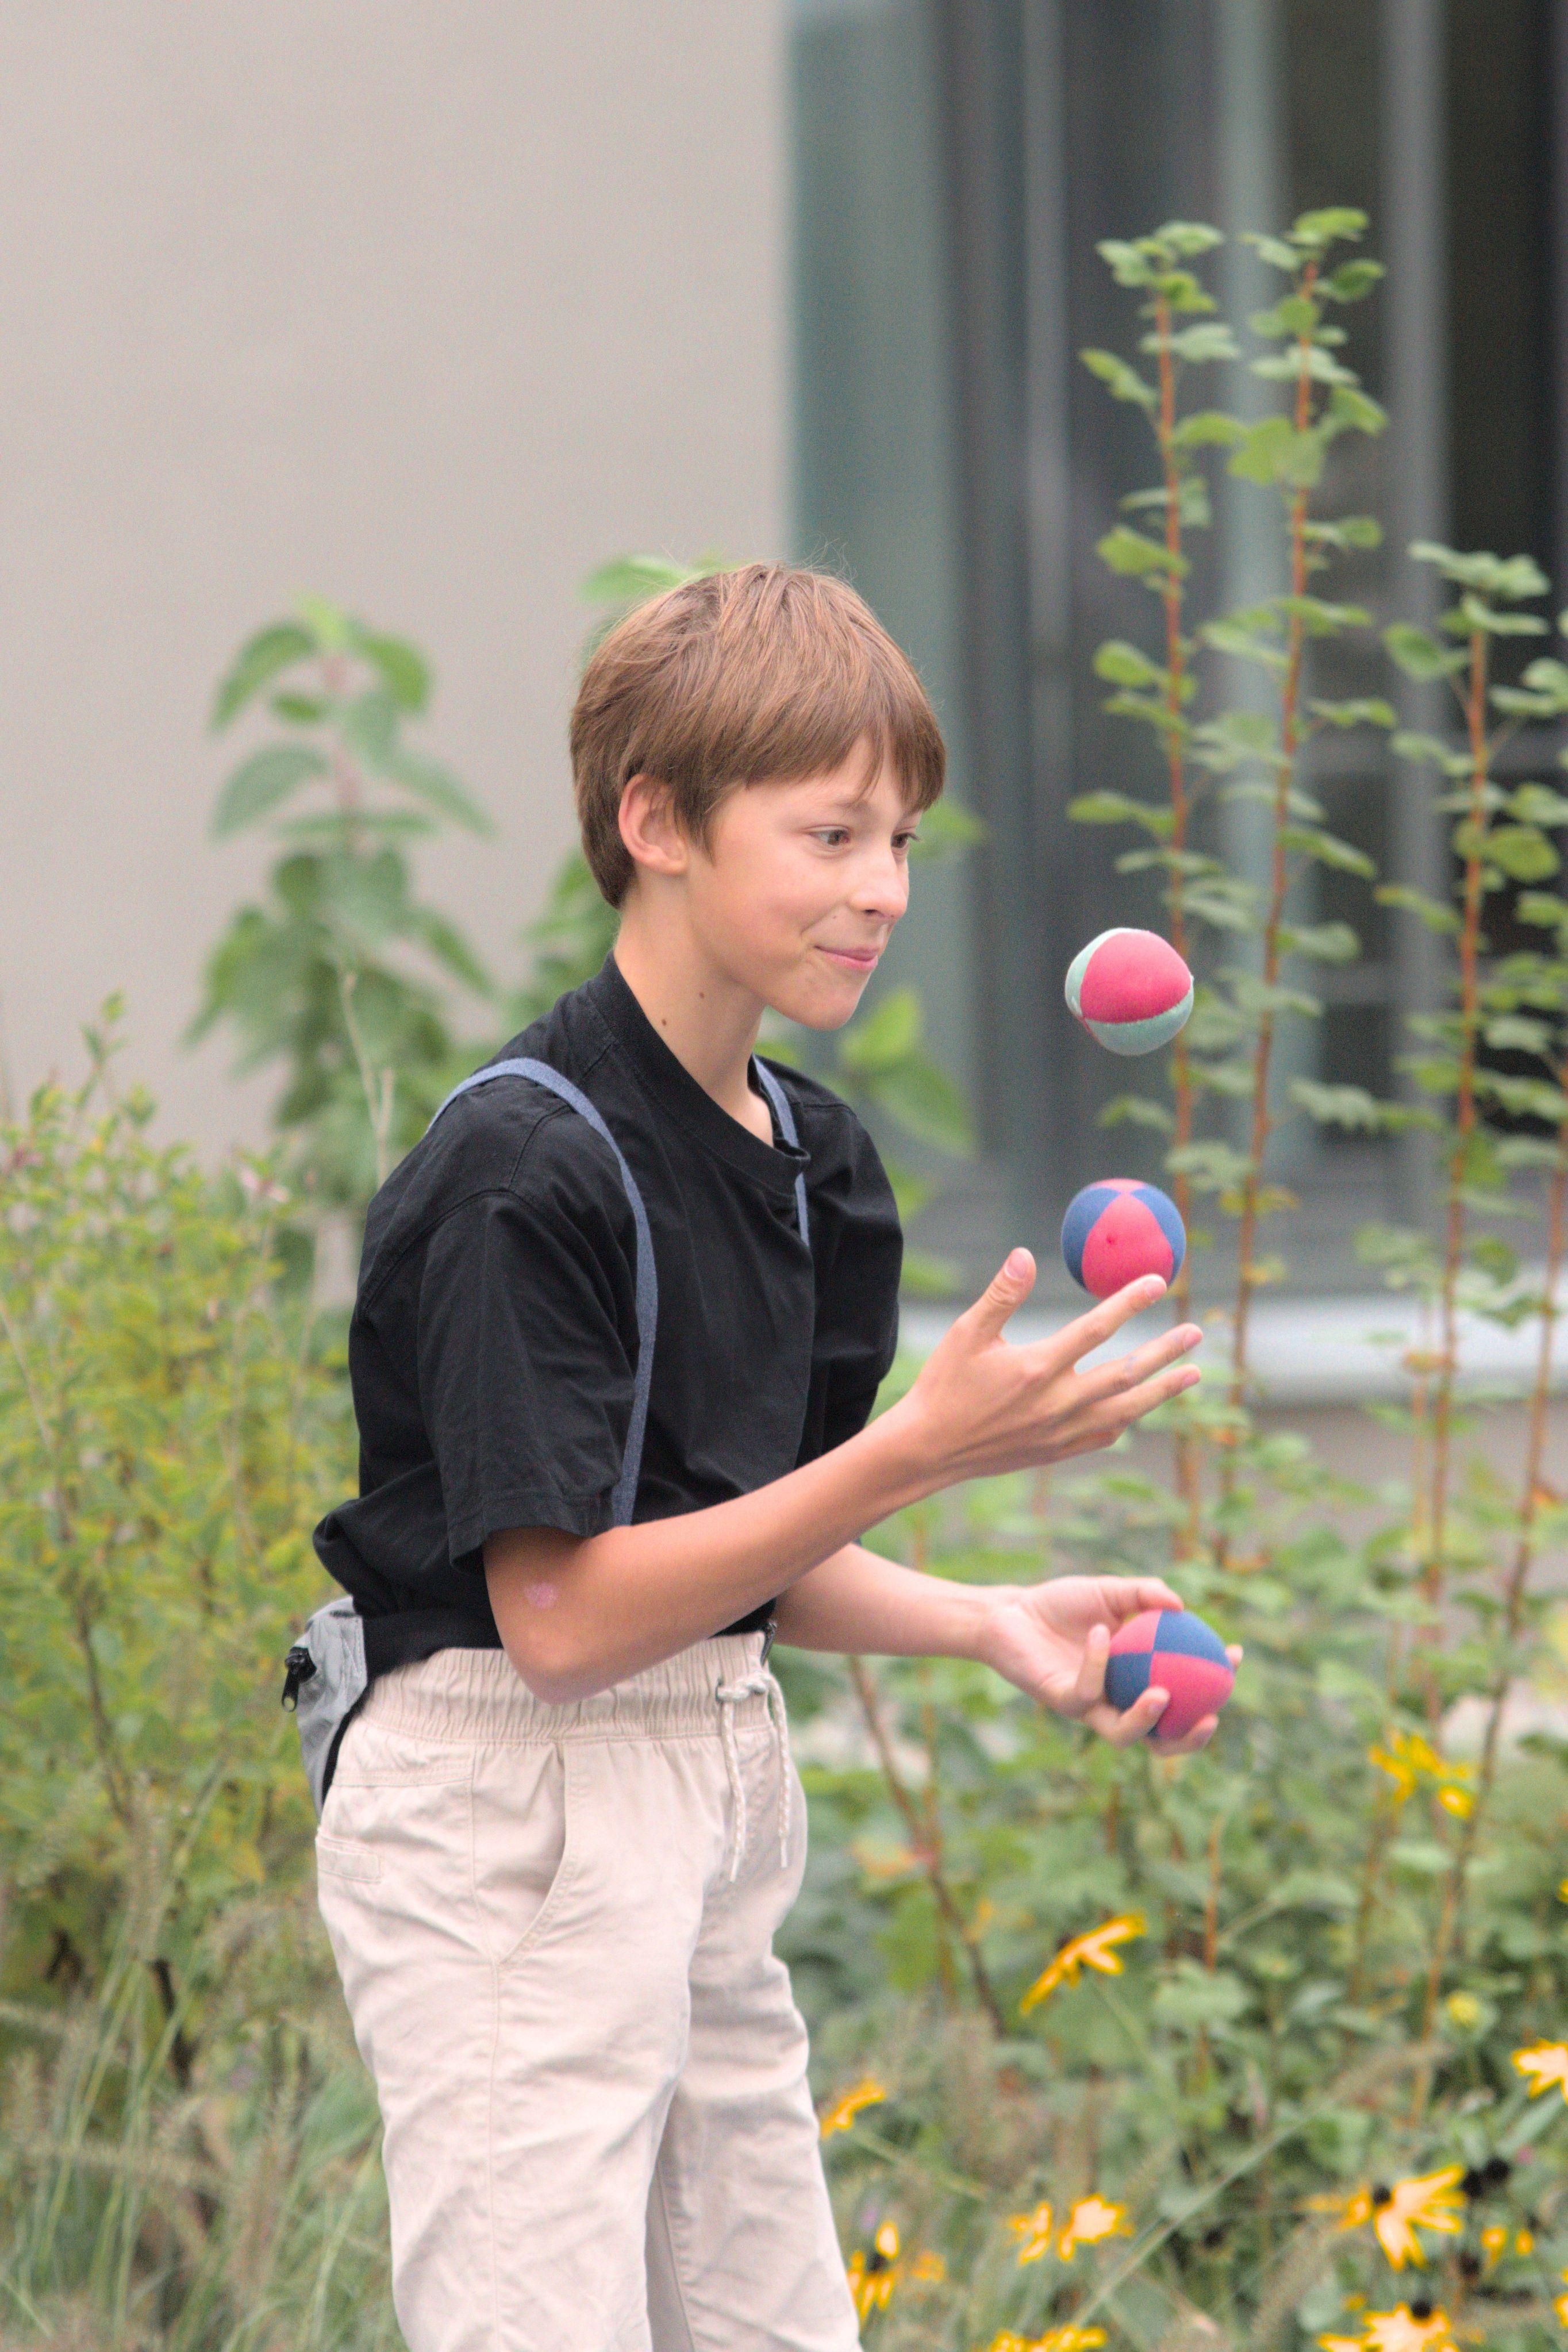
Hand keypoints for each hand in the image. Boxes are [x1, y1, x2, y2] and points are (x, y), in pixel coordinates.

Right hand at [897, 1248, 1201, 1488]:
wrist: (928, 1450)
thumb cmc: (945, 1386)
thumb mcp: (966, 1334)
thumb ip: (1002, 1295)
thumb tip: (1025, 1254)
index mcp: (1037, 1368)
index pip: (1097, 1328)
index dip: (1130, 1303)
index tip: (1158, 1283)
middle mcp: (1057, 1403)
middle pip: (1127, 1373)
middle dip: (1166, 1351)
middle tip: (1196, 1331)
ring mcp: (1061, 1432)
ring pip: (1127, 1410)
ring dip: (1163, 1390)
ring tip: (1193, 1374)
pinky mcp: (1056, 1452)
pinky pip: (1105, 1437)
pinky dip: (1128, 1420)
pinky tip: (1140, 1409)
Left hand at [974, 1575, 1242, 1755]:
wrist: (1011, 1612)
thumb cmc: (1061, 1604)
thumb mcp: (1108, 1591)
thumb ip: (1143, 1594)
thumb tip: (1181, 1604)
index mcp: (1136, 1680)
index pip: (1184, 1695)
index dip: (1214, 1685)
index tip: (1234, 1657)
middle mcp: (1116, 1702)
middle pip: (1161, 1739)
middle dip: (1189, 1739)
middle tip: (1211, 1717)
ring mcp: (1088, 1707)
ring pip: (1122, 1734)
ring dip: (1145, 1720)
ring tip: (1161, 1695)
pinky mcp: (1061, 1700)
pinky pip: (1086, 1691)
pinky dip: (1097, 1661)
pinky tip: (1103, 1633)